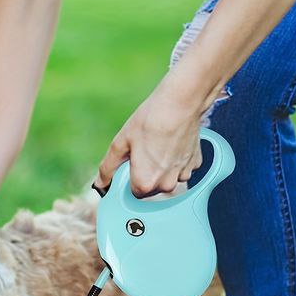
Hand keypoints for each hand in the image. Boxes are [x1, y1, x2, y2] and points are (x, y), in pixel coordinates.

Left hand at [94, 79, 203, 197]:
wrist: (180, 103)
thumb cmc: (149, 121)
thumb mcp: (120, 143)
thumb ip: (108, 168)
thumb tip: (100, 185)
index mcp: (145, 183)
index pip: (133, 192)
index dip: (129, 177)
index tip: (131, 162)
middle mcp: (166, 185)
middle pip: (151, 187)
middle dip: (145, 173)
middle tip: (144, 150)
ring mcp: (183, 175)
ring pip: (167, 178)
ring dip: (161, 167)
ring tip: (158, 144)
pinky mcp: (195, 164)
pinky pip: (180, 168)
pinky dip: (175, 159)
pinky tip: (172, 142)